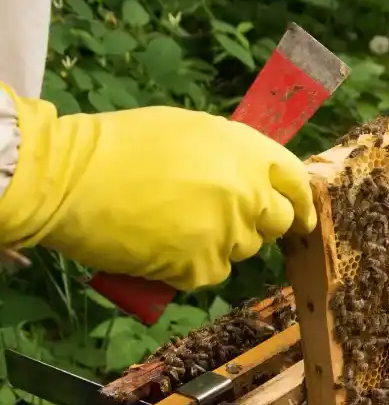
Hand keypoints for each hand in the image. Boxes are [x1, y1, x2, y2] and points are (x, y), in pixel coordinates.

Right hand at [0, 83, 315, 290]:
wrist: (71, 178)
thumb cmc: (121, 147)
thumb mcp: (191, 131)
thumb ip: (232, 155)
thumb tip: (254, 177)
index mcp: (247, 150)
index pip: (297, 180)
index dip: (300, 199)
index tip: (301, 215)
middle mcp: (248, 191)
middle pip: (279, 221)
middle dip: (260, 225)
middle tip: (226, 223)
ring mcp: (229, 230)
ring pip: (243, 249)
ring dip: (219, 244)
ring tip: (174, 225)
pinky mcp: (204, 265)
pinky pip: (212, 273)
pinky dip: (190, 268)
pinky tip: (161, 248)